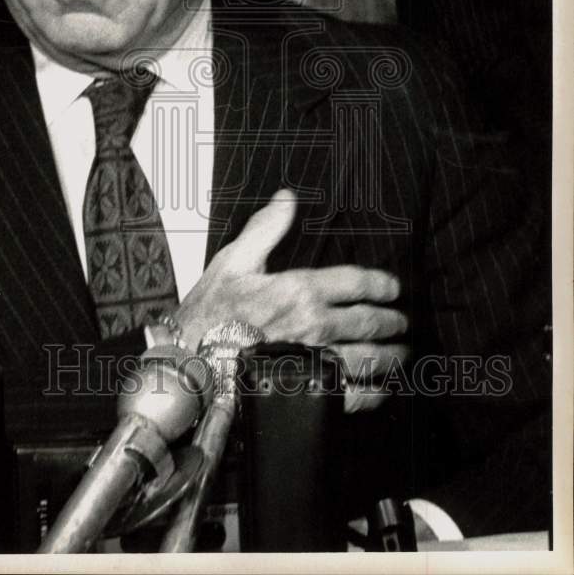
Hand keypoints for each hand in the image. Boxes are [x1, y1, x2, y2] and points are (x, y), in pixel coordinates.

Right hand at [175, 189, 408, 411]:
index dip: (381, 284)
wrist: (191, 365)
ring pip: (370, 359)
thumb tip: (287, 197)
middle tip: (401, 321)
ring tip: (401, 352)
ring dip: (391, 355)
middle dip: (391, 320)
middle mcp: (316, 326)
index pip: (356, 283)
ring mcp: (317, 362)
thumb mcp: (232, 262)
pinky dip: (375, 392)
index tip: (393, 287)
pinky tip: (382, 388)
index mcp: (300, 290)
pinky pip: (355, 396)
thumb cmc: (209, 315)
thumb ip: (266, 229)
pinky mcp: (312, 393)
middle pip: (369, 321)